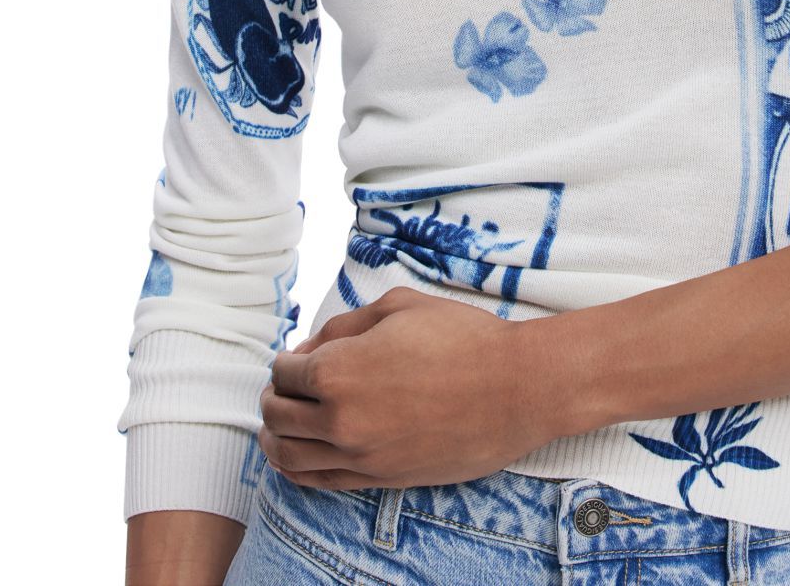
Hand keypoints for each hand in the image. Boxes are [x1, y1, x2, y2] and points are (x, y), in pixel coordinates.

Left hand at [257, 285, 567, 490]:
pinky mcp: (382, 479)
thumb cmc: (459, 338)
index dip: (287, 360)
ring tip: (280, 422)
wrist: (515, 389)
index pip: (283, 372)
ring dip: (276, 436)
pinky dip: (298, 470)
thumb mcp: (394, 307)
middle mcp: (340, 419)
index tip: (297, 356)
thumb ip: (342, 327)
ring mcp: (360, 456)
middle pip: (278, 415)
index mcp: (337, 371)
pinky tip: (298, 456)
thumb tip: (310, 348)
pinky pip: (320, 483)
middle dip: (275, 397)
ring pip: (289, 456)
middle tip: (283, 387)